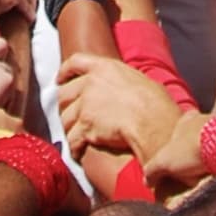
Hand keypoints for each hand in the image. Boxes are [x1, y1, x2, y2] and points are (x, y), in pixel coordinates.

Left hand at [55, 48, 184, 163]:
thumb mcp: (138, 79)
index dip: (65, 72)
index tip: (59, 79)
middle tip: (72, 117)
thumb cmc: (155, 103)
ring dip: (70, 130)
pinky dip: (75, 148)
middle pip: (65, 95)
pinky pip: (72, 140)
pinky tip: (80, 153)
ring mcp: (85, 106)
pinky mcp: (85, 127)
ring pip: (65, 119)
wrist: (152, 122)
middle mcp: (90, 84)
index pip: (76, 62)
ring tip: (77, 138)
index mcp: (104, 68)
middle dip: (66, 107)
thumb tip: (125, 90)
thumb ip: (121, 81)